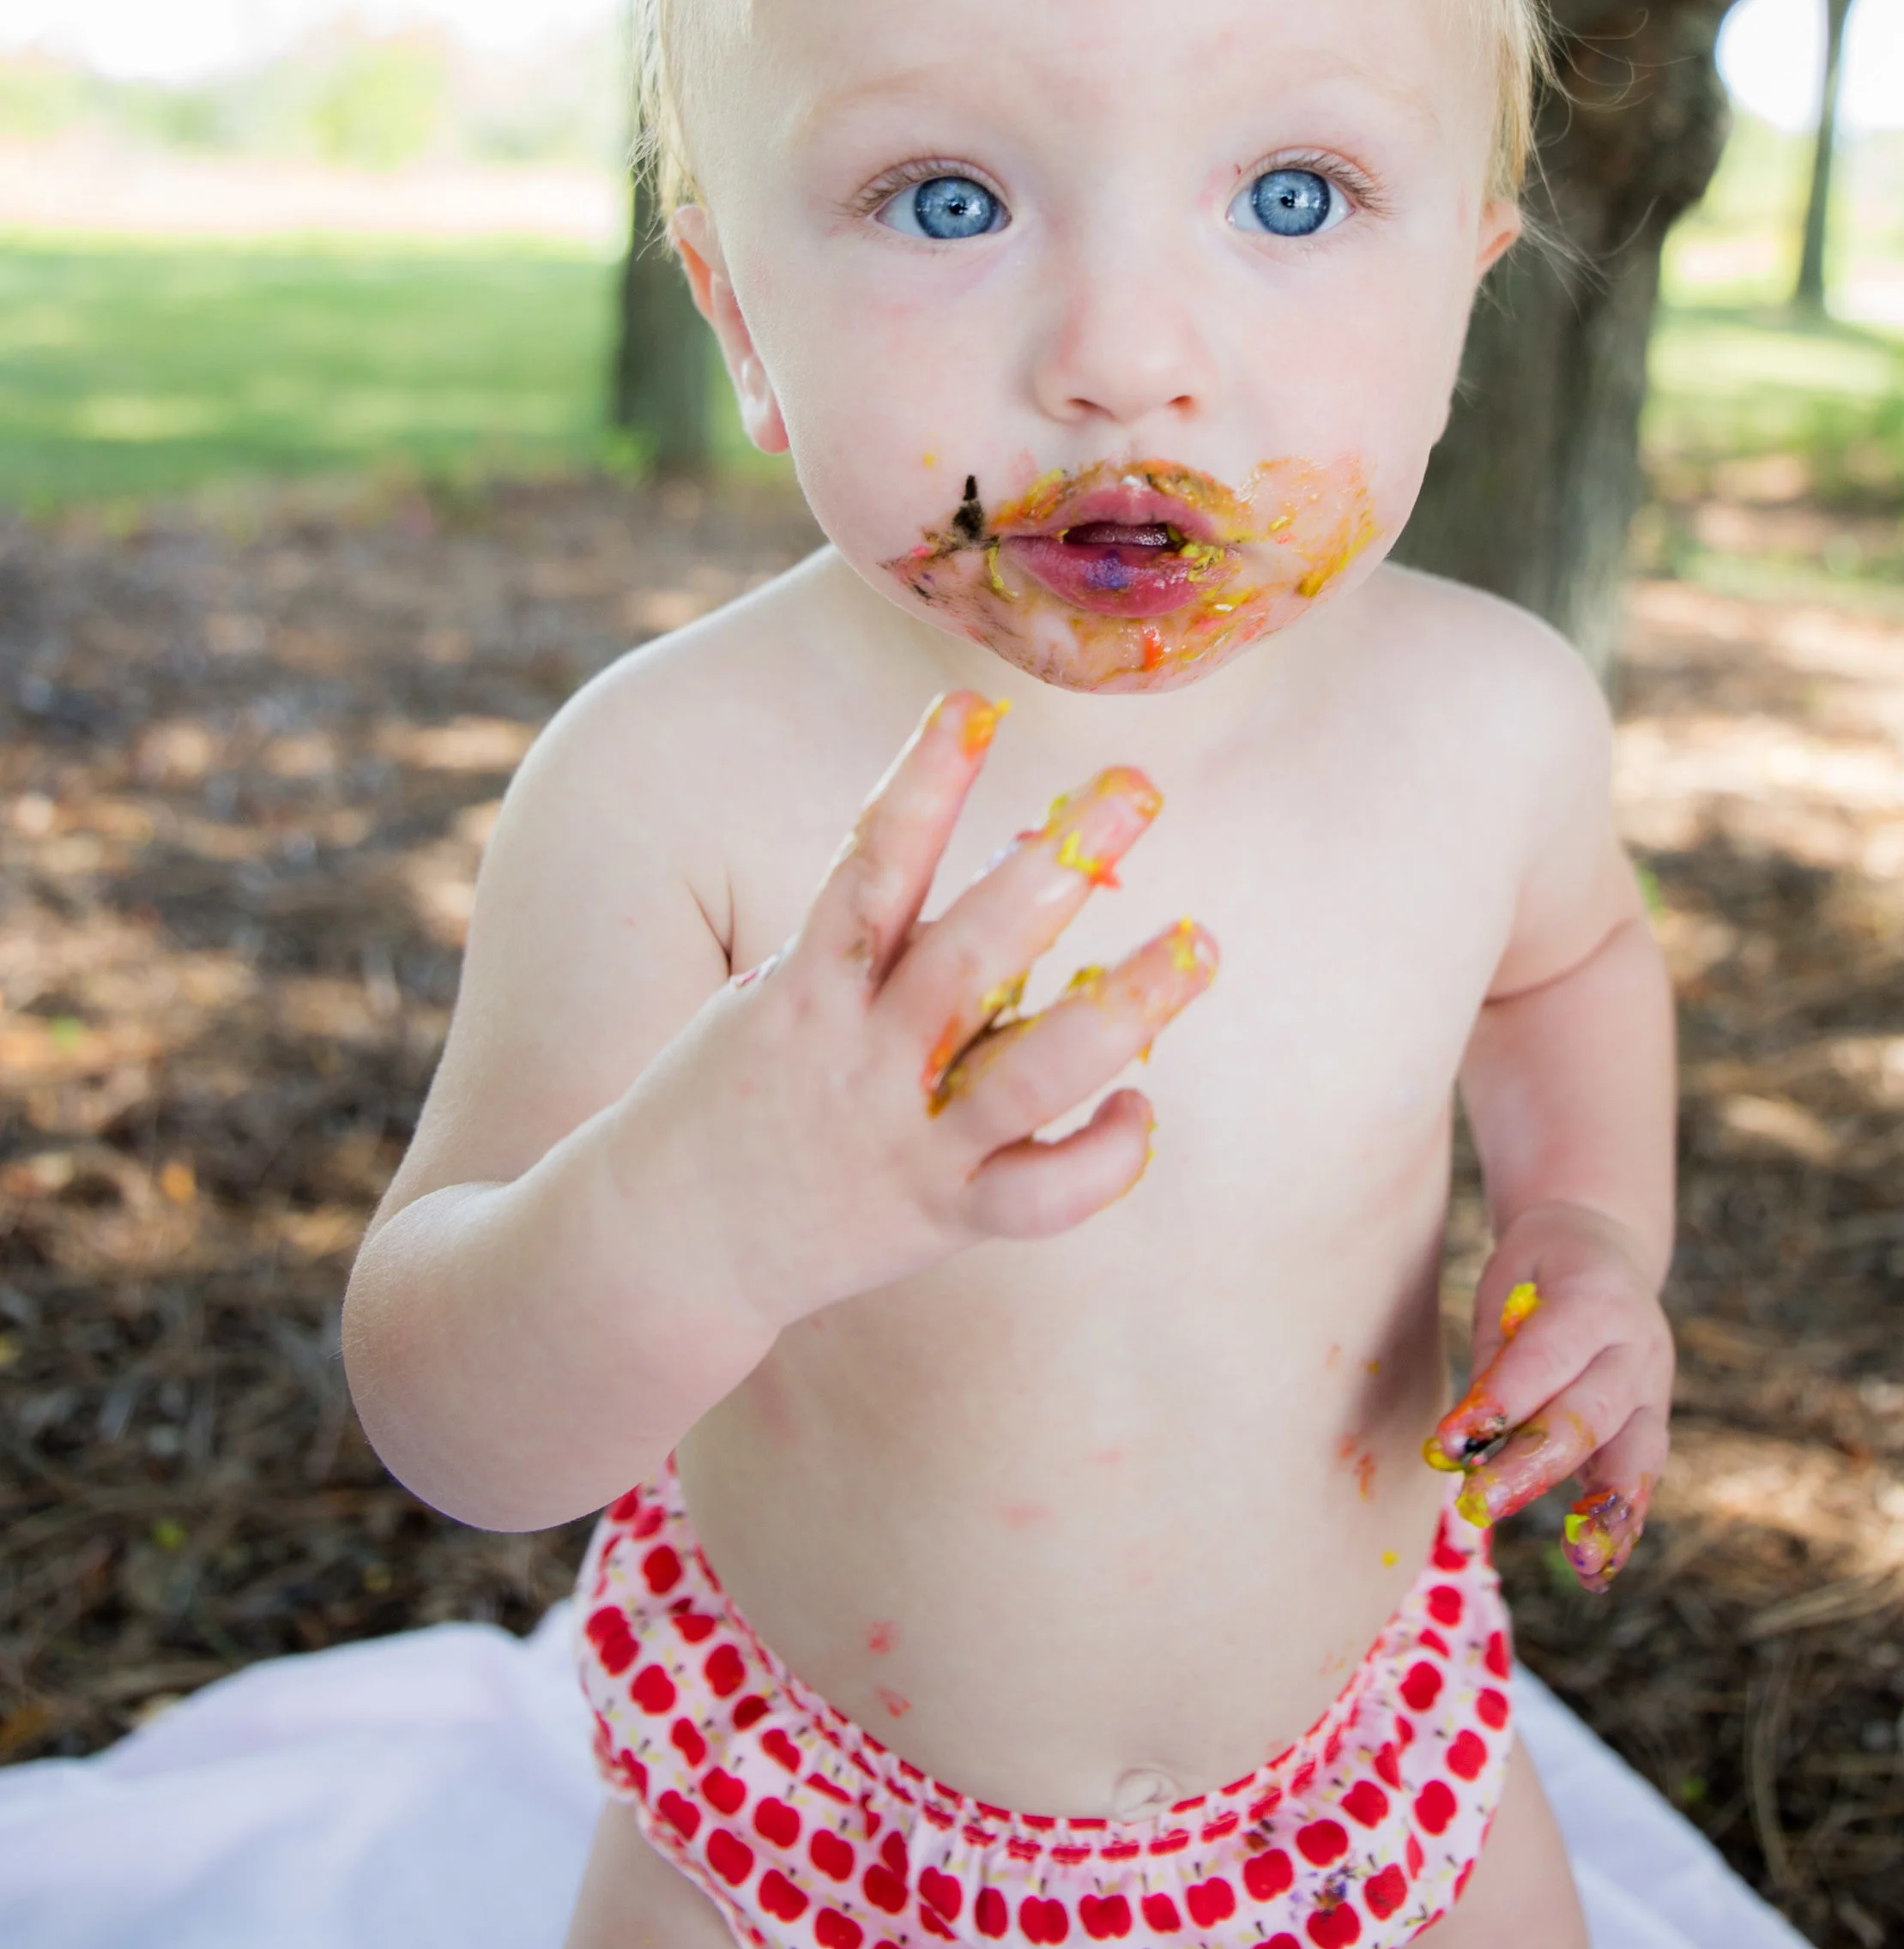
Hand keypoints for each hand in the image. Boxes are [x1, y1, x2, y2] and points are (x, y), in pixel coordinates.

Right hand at [656, 691, 1216, 1338]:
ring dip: (1119, 1008)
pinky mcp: (940, 1214)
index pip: (870, 863)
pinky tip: (1143, 1110)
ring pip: (1027, 1073)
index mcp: (810, 986)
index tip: (974, 701)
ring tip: (1197, 943)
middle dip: (1057, 866)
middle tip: (1138, 785)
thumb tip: (985, 866)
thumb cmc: (732, 1097)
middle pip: (970, 952)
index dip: (921, 779)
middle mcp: (862, 1055)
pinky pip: (1037, 1197)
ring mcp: (905, 1139)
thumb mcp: (773, 996)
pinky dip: (1099, 1158)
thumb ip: (868, 944)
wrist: (660, 1246)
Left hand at [1423, 1205, 1672, 1588]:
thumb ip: (1496, 1362)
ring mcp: (1656, 1386)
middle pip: (1588, 1413)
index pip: (1545, 1358)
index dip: (1499, 1403)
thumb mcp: (1506, 1289)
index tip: (1449, 1443)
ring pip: (1636, 1451)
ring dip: (1603, 1509)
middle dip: (1533, 1464)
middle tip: (1480, 1503)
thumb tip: (1466, 1443)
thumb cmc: (1538, 1273)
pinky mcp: (1656, 1421)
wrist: (1607, 1247)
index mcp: (1594, 1297)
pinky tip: (1600, 1566)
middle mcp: (1637, 1344)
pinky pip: (1644, 1474)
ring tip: (1580, 1560)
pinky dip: (1623, 1521)